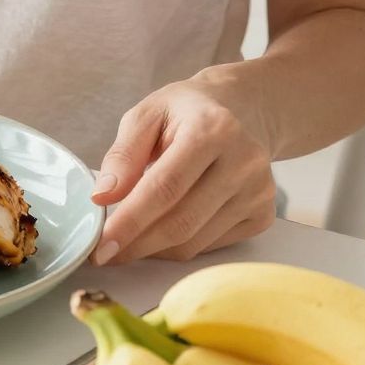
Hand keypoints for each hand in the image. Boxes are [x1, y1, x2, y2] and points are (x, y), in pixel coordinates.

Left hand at [89, 77, 277, 265]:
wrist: (241, 110)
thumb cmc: (186, 112)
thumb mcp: (146, 115)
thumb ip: (123, 155)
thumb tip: (103, 197)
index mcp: (212, 130)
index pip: (165, 188)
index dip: (130, 222)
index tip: (101, 247)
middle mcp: (244, 162)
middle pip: (181, 222)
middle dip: (137, 245)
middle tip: (106, 254)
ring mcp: (259, 192)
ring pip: (195, 242)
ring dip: (155, 249)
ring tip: (132, 237)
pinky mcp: (264, 215)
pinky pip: (211, 246)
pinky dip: (181, 246)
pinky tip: (166, 228)